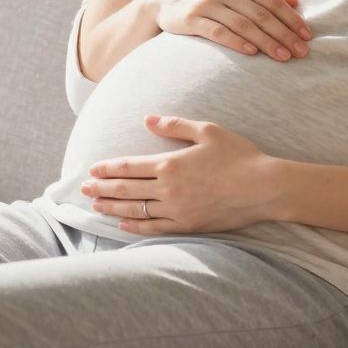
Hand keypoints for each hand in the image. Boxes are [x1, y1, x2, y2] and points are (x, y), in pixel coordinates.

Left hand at [81, 114, 282, 233]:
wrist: (264, 187)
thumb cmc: (238, 155)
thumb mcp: (207, 131)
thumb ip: (174, 125)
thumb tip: (147, 119)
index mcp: (170, 164)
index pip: (129, 167)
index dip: (107, 168)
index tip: (92, 170)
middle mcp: (169, 189)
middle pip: (126, 189)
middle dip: (102, 188)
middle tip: (83, 189)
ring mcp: (177, 210)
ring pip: (136, 210)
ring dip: (113, 207)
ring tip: (96, 205)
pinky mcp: (188, 226)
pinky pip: (154, 229)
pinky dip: (135, 227)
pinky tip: (122, 224)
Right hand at [141, 0, 311, 61]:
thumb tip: (294, 2)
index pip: (271, 0)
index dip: (291, 19)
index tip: (307, 36)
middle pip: (260, 14)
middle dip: (284, 34)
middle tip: (301, 52)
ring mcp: (206, 2)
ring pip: (243, 24)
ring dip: (266, 42)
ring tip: (283, 57)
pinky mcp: (191, 18)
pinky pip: (217, 31)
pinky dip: (236, 42)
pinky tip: (251, 53)